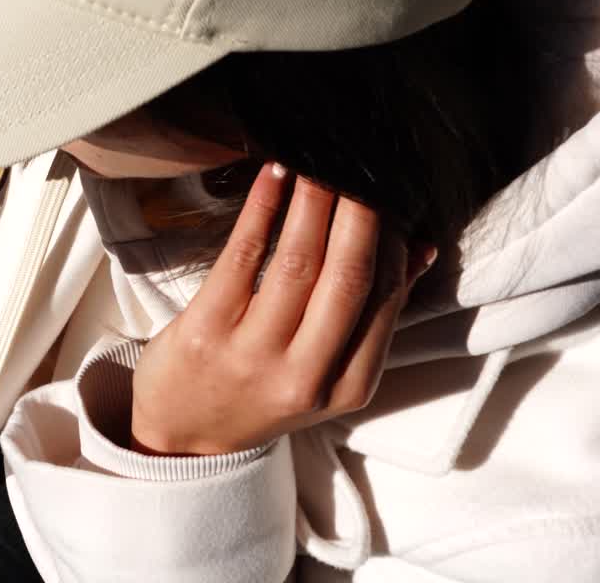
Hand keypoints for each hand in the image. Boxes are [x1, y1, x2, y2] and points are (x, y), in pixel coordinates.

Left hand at [130, 163, 436, 455]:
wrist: (181, 438)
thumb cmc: (258, 392)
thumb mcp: (325, 373)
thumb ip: (370, 315)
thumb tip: (419, 246)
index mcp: (345, 388)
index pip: (385, 301)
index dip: (391, 243)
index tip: (388, 198)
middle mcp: (303, 376)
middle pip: (348, 277)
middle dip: (361, 214)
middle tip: (361, 166)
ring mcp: (252, 355)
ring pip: (298, 263)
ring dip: (314, 203)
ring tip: (319, 162)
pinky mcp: (205, 331)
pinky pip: (242, 255)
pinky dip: (263, 209)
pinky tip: (275, 176)